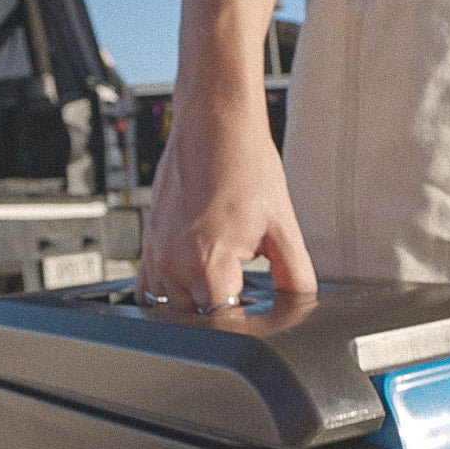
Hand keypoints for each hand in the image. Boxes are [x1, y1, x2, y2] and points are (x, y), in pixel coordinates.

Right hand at [135, 94, 316, 310]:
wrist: (216, 125)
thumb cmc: (246, 166)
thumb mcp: (283, 226)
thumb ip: (296, 275)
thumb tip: (301, 305)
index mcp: (207, 261)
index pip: (224, 322)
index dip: (248, 323)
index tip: (262, 310)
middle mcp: (174, 262)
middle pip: (198, 318)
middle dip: (224, 311)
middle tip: (248, 286)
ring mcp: (155, 253)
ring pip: (173, 307)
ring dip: (198, 302)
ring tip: (225, 274)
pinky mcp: (148, 243)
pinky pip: (151, 287)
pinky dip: (172, 290)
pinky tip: (196, 274)